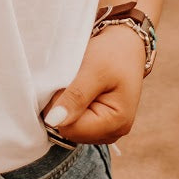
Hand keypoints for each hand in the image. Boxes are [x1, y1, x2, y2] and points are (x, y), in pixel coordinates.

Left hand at [41, 24, 146, 144]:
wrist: (124, 45)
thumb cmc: (113, 54)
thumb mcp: (94, 70)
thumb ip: (75, 97)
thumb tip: (54, 121)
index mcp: (116, 123)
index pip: (70, 129)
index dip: (60, 106)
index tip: (66, 83)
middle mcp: (112, 133)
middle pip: (69, 130)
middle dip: (63, 106)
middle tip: (73, 81)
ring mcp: (105, 130)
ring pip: (69, 126)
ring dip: (66, 104)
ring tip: (78, 84)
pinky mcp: (98, 124)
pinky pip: (74, 121)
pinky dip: (70, 105)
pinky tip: (79, 90)